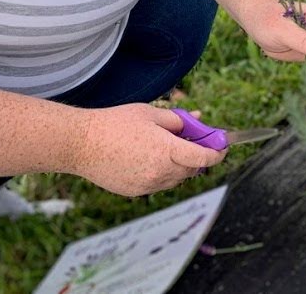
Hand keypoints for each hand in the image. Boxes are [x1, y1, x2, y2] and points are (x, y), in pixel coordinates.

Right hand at [71, 104, 224, 196]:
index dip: (217, 153)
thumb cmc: (115, 123)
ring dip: (180, 166)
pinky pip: (158, 184)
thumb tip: (196, 120)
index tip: (223, 146)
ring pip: (175, 179)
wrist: (82, 144)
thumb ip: (177, 120)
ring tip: (171, 149)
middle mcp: (160, 171)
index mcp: (166, 150)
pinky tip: (151, 159)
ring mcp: (147, 185)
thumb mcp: (151, 114)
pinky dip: (163, 174)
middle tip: (196, 142)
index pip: (203, 158)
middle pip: (191, 170)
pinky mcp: (134, 192)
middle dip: (198, 157)